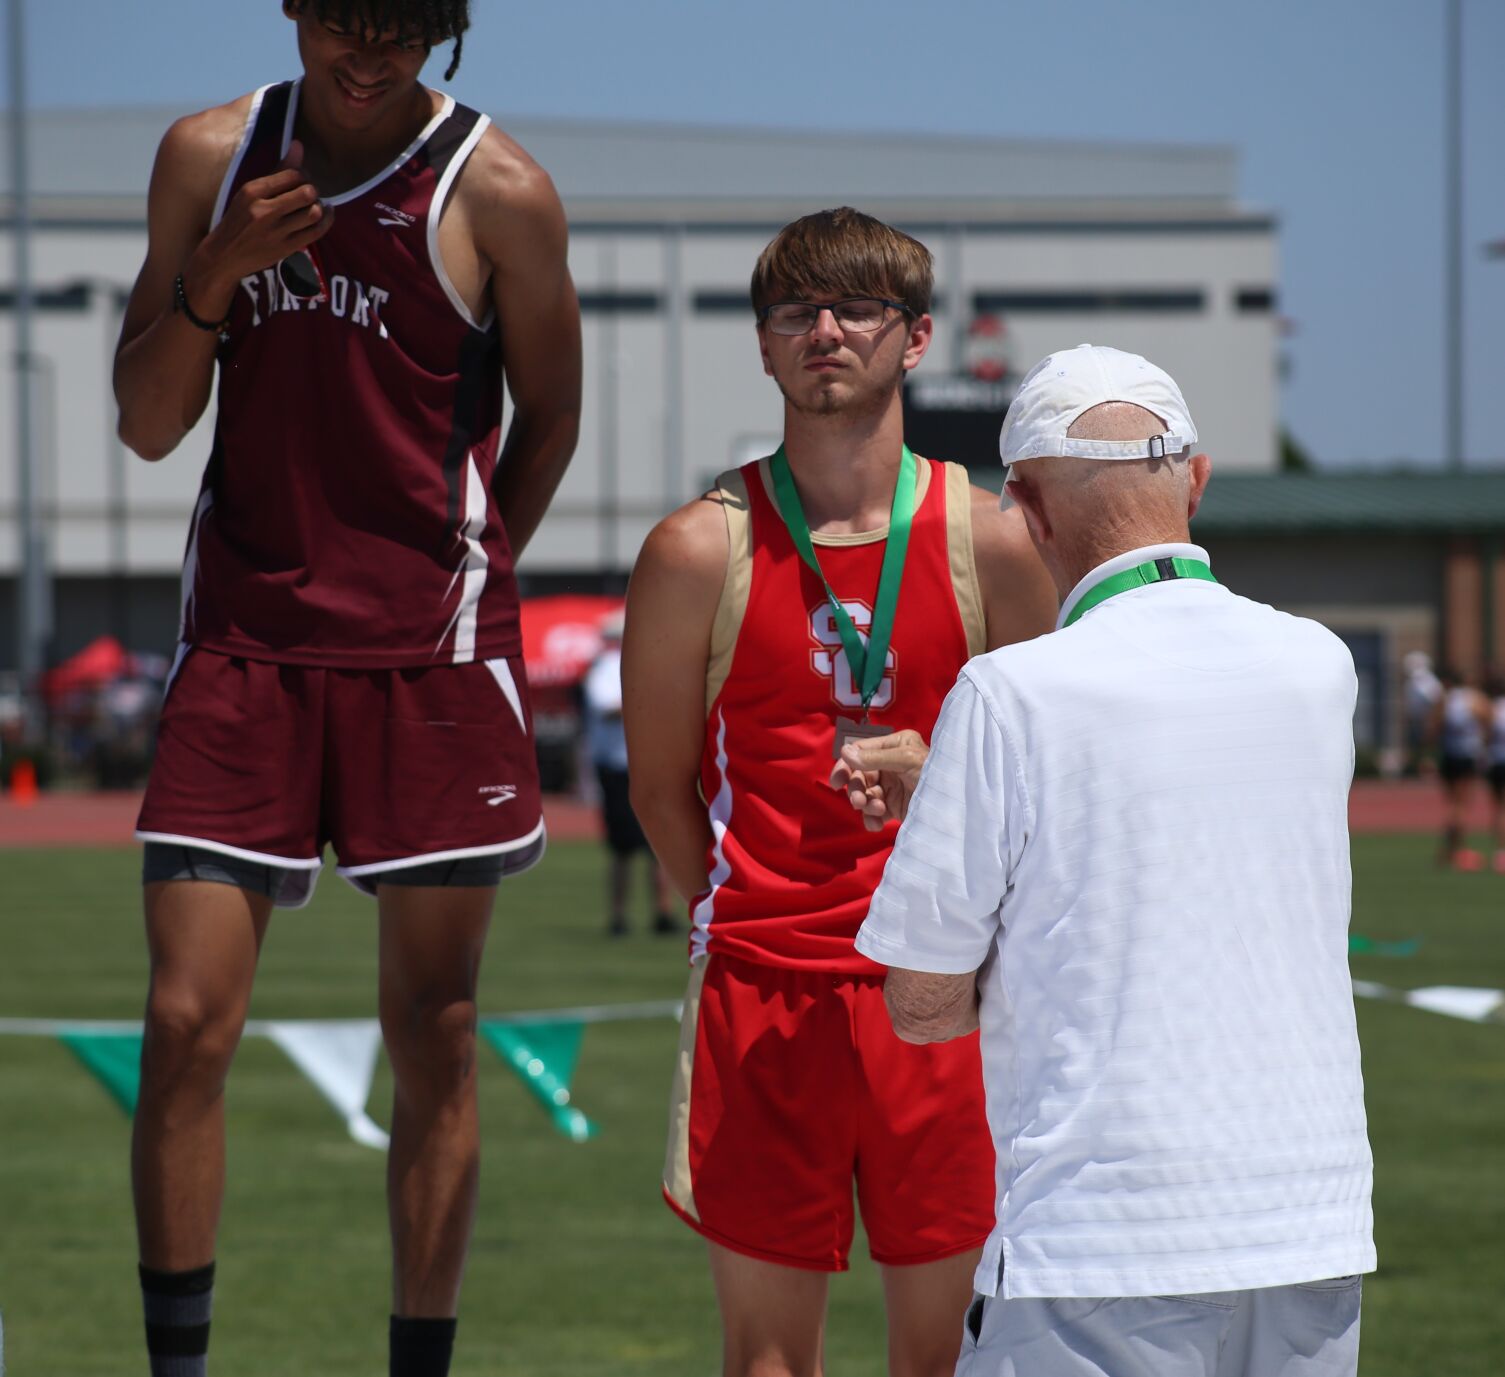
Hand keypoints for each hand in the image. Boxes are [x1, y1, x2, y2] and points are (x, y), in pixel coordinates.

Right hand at [185, 140, 334, 307]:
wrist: (225, 255)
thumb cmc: (239, 219)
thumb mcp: (251, 192)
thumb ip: (278, 170)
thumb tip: (300, 144)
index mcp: (252, 191)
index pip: (293, 174)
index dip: (304, 175)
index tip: (302, 180)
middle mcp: (264, 210)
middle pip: (307, 192)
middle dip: (313, 191)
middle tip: (309, 194)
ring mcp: (275, 231)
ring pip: (314, 213)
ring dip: (320, 207)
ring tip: (315, 206)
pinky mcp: (285, 249)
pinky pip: (316, 232)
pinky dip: (326, 221)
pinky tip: (324, 215)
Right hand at [828, 729, 929, 830]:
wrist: (956, 810)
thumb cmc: (937, 775)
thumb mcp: (906, 760)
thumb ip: (874, 757)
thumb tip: (844, 752)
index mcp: (895, 744)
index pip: (860, 751)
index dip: (845, 765)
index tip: (837, 782)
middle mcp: (891, 763)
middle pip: (859, 775)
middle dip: (858, 789)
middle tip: (860, 802)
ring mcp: (892, 786)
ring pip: (864, 794)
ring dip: (866, 804)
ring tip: (878, 811)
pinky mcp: (894, 807)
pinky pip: (872, 812)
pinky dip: (871, 819)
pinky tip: (878, 824)